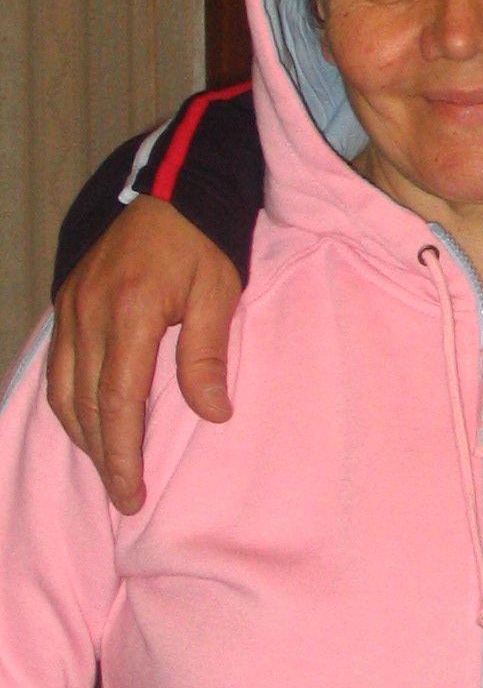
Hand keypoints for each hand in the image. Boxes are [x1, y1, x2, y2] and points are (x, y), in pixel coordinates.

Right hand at [47, 198, 239, 514]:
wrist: (170, 190)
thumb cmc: (201, 243)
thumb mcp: (219, 292)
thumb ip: (208, 355)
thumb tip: (213, 414)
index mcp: (130, 313)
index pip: (118, 402)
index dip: (123, 454)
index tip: (133, 493)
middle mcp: (89, 314)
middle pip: (87, 406)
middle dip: (104, 457)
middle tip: (126, 497)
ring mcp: (71, 308)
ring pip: (64, 391)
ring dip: (84, 436)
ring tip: (109, 469)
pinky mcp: (66, 303)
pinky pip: (58, 368)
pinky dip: (70, 405)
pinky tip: (89, 425)